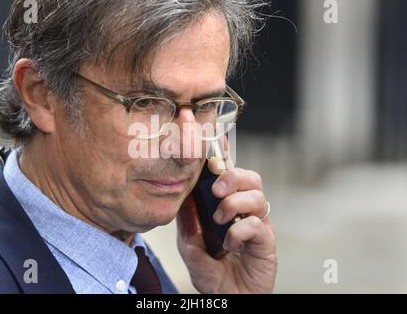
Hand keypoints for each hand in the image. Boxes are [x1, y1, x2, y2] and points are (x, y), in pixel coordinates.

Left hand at [176, 164, 275, 293]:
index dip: (226, 159)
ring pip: (257, 196)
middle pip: (251, 178)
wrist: (229, 299)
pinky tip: (229, 244)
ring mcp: (258, 225)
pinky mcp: (266, 243)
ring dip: (234, 203)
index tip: (216, 150)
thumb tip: (182, 198)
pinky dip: (239, 231)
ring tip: (219, 220)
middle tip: (216, 189)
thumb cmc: (213, 274)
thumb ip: (187, 224)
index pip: (230, 177)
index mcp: (228, 208)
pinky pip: (258, 224)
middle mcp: (246, 213)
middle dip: (233, 176)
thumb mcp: (190, 248)